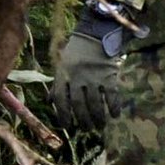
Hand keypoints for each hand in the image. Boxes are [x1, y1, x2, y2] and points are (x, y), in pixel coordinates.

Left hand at [53, 6, 137, 130]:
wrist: (95, 35)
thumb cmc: (77, 53)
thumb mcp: (63, 66)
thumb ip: (58, 85)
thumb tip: (49, 102)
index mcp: (63, 75)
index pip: (61, 99)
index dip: (63, 115)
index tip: (67, 126)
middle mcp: (77, 78)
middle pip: (78, 104)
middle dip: (82, 119)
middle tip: (87, 129)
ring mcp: (93, 77)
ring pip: (95, 103)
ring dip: (97, 117)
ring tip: (99, 126)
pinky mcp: (108, 75)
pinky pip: (111, 95)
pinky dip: (113, 107)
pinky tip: (115, 115)